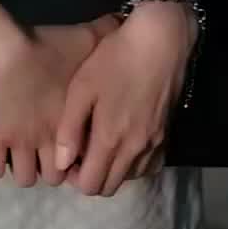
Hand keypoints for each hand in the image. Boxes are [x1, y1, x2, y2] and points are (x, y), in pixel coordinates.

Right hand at [0, 16, 119, 188]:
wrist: (3, 52)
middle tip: (48, 157)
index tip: (73, 150)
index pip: (81, 160)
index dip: (78, 159)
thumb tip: (119, 23)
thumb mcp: (83, 39)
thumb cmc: (46, 48)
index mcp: (71, 123)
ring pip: (24, 179)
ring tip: (22, 158)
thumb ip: (102, 34)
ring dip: (24, 171)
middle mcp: (47, 141)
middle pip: (53, 178)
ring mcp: (19, 143)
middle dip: (52, 171)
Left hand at [53, 0, 195, 197]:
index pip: (90, 185)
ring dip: (113, 171)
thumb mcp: (82, 88)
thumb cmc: (114, 60)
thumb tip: (61, 164)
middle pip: (110, 187)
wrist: (160, 41)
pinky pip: (149, 166)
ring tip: (102, 145)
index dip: (74, 178)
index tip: (68, 158)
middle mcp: (135, 150)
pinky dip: (134, 164)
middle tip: (82, 153)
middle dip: (92, 178)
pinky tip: (125, 144)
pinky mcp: (167, 134)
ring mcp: (155, 144)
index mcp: (110, 140)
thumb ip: (70, 129)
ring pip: (130, 177)